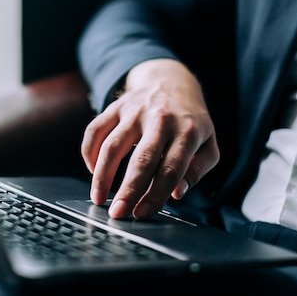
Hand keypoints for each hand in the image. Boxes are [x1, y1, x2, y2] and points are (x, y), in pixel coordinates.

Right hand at [81, 59, 219, 218]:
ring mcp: (135, 111)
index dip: (156, 195)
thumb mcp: (208, 145)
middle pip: (141, 160)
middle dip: (128, 190)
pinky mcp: (115, 107)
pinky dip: (89, 153)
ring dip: (102, 175)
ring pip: (112, 145)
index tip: (143, 214)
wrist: (171, 81)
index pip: (171, 169)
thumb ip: (196, 171)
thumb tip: (177, 192)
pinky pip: (95, 131)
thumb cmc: (189, 121)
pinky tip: (92, 171)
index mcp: (187, 131)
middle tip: (117, 213)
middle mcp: (160, 119)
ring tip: (98, 198)